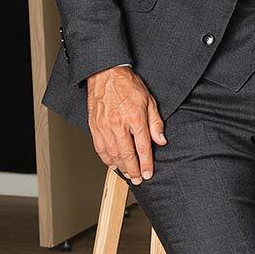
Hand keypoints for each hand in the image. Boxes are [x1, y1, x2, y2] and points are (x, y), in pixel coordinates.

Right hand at [86, 66, 166, 183]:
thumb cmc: (127, 86)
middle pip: (127, 154)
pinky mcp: (94, 126)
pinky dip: (106, 158)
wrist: (105, 74)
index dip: (146, 163)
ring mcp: (104, 126)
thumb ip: (155, 123)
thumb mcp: (149, 101)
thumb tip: (161, 140)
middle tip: (137, 179)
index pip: (142, 147)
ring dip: (120, 167)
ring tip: (127, 174)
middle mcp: (118, 124)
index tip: (148, 173)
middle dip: (133, 170)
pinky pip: (100, 147)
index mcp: (135, 118)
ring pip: (112, 154)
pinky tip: (112, 163)